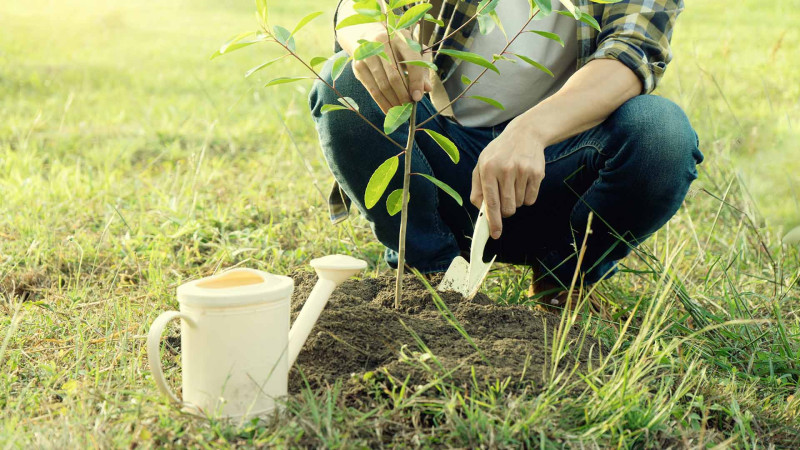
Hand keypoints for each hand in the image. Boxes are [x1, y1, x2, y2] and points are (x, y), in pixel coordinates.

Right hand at [342, 29, 432, 112]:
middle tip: (409, 107)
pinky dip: (382, 103)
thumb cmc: (396, 46)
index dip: (416, 81)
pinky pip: (372, 90)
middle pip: (395, 76)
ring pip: (382, 85)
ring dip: (393, 101)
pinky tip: (389, 110)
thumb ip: (422, 69)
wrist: (367, 34)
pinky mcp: (358, 66)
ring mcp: (367, 55)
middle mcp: (381, 43)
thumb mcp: (411, 51)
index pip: (411, 62)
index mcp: (399, 37)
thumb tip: (427, 89)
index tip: (418, 97)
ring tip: (401, 111)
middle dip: (403, 95)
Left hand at [470, 119, 545, 238]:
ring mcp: (522, 171)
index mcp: (488, 169)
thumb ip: (477, 188)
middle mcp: (505, 170)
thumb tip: (480, 210)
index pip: (490, 202)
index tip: (495, 234)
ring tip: (513, 183)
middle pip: (507, 208)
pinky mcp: (537, 173)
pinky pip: (531, 199)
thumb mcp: (482, 164)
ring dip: (516, 200)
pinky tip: (523, 182)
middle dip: (505, 211)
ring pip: (519, 204)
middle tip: (504, 200)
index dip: (493, 222)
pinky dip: (526, 197)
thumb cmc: (499, 152)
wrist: (525, 133)